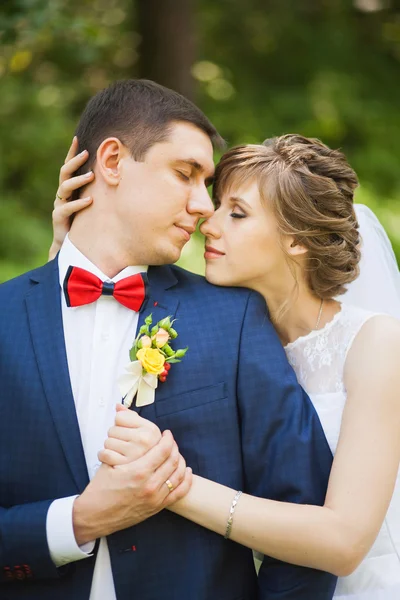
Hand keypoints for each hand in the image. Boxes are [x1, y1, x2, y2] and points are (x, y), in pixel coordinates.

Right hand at [49, 136, 94, 259]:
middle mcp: (62, 194)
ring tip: (91, 176)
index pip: (69, 167)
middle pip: (64, 173)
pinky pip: (66, 208)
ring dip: (78, 180)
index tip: (77, 139)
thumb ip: (99, 191)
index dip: (71, 153)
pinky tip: (89, 200)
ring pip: (64, 187)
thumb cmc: (85, 222)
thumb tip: (119, 176)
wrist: (72, 245)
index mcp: (69, 188)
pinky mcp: (59, 218)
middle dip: (74, 161)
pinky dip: (78, 203)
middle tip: (86, 154)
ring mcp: (59, 205)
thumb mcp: (93, 203)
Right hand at [73, 429, 191, 544]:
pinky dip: (186, 480)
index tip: (166, 433)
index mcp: (138, 472)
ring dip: (180, 461)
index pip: (163, 450)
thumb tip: (132, 430)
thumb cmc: (100, 488)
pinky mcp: (157, 507)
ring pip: (178, 475)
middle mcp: (150, 485)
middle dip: (174, 447)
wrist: (95, 516)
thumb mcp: (109, 463)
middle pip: (173, 460)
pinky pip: (179, 493)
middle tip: (170, 441)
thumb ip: (125, 447)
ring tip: (176, 453)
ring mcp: (155, 498)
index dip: (168, 439)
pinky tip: (187, 471)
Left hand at [99, 404, 161, 464]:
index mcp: (151, 430)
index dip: (121, 426)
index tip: (128, 434)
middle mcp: (145, 440)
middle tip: (123, 447)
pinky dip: (104, 457)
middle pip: (113, 429)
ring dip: (110, 449)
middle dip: (115, 438)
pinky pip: (104, 453)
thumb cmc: (141, 455)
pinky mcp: (124, 465)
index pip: (120, 417)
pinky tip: (112, 460)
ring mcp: (135, 452)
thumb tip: (118, 406)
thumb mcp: (143, 435)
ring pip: (108, 441)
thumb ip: (131, 418)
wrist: (144, 480)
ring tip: (119, 455)